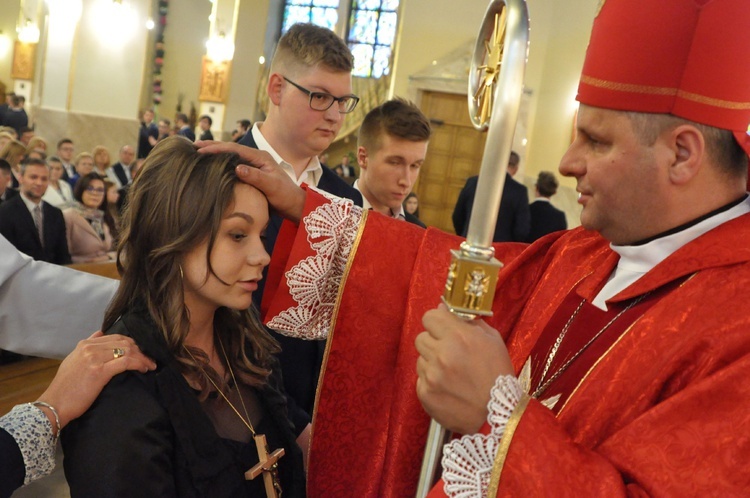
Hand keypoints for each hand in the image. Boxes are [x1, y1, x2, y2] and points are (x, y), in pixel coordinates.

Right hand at [36, 331, 155, 431]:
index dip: (131, 344)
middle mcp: (90, 348)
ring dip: (142, 357)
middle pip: (124, 342)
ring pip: (127, 350)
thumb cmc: (66, 388)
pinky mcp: (100, 371)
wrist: (55, 404)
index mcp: (85, 344)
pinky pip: (126, 362)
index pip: (115, 337)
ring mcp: (94, 358)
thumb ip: (88, 346)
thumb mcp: (73, 360)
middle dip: (139, 350)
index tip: (140, 352)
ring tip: (149, 365)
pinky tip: (144, 369)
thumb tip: (100, 333)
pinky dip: (139, 363)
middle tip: (148, 359)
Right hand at [196, 140, 304, 222]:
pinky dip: (221, 163)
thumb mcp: (272, 187)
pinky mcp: (252, 174)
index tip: (200, 150)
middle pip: (230, 149)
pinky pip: (233, 165)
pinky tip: (211, 166)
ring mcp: (254, 165)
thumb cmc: (285, 196)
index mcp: (260, 157)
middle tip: (192, 146)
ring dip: (215, 153)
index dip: (216, 149)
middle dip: (212, 146)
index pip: (234, 149)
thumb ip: (256, 177)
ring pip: (230, 156)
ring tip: (197, 152)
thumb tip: (237, 168)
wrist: (295, 205)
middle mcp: (256, 158)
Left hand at [415, 305, 513, 433]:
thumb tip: (443, 308)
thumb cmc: (498, 374)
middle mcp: (441, 354)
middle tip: (449, 354)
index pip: (429, 316)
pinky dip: (431, 383)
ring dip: (432, 363)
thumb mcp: (492, 340)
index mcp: (458, 336)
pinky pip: (420, 379)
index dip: (437, 322)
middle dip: (434, 342)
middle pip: (421, 337)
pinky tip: (448, 388)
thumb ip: (467, 321)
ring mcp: (431, 375)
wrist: (499, 415)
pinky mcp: (425, 394)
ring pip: (420, 358)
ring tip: (452, 375)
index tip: (443, 329)